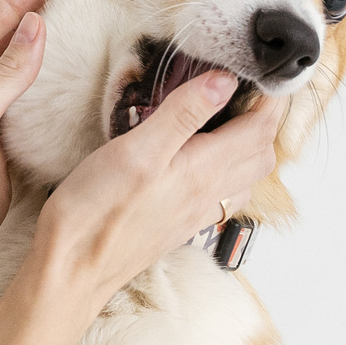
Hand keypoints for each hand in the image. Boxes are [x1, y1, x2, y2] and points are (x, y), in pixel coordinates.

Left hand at [0, 0, 53, 298]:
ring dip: (49, 69)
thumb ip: (5, 75)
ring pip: (23, 90)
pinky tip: (81, 106)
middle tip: (74, 11)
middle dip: (34, 28)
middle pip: (5, 54)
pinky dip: (56, 113)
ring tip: (87, 49)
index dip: (12, 4)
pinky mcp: (6, 164)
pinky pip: (34, 128)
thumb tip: (35, 26)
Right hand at [30, 67, 283, 309]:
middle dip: (266, 120)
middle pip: (261, 154)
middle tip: (250, 90)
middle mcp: (209, 194)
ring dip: (251, 147)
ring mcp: (196, 213)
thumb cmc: (97, 211)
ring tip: (232, 119)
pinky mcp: (180, 224)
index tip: (267, 74)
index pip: (260, 130)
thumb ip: (183, 114)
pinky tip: (205, 161)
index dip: (272, 99)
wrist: (73, 270)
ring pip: (245, 177)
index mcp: (204, 170)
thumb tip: (224, 82)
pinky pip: (223, 196)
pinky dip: (230, 171)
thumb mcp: (137, 149)